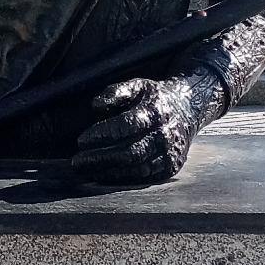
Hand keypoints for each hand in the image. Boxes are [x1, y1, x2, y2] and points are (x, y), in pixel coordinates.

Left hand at [71, 71, 224, 186]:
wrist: (188, 109)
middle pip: (130, 152)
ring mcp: (170, 153)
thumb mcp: (137, 86)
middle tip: (77, 161)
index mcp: (156, 111)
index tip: (81, 140)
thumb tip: (95, 105)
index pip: (125, 126)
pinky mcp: (171, 168)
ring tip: (87, 169)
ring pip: (137, 169)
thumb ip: (115, 92)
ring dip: (108, 172)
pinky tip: (104, 175)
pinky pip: (144, 178)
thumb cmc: (154, 98)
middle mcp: (165, 134)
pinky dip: (122, 179)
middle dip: (100, 158)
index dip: (101, 135)